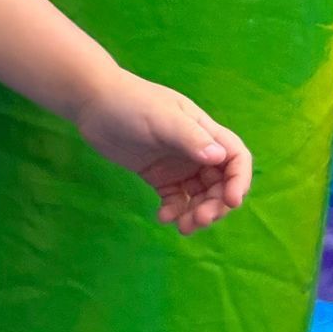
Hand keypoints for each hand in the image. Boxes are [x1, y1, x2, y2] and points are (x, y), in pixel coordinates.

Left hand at [73, 70, 251, 234]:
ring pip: (199, 195)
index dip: (239, 180)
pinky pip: (175, 199)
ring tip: (183, 228)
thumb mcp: (162, 119)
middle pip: (220, 183)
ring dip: (197, 213)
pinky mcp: (158, 176)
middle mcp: (196, 150)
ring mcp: (177, 164)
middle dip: (215, 205)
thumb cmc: (130, 103)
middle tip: (198, 220)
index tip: (231, 201)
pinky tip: (163, 218)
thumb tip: (218, 158)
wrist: (92, 104)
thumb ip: (190, 138)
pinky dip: (175, 211)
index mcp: (205, 132)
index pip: (235, 158)